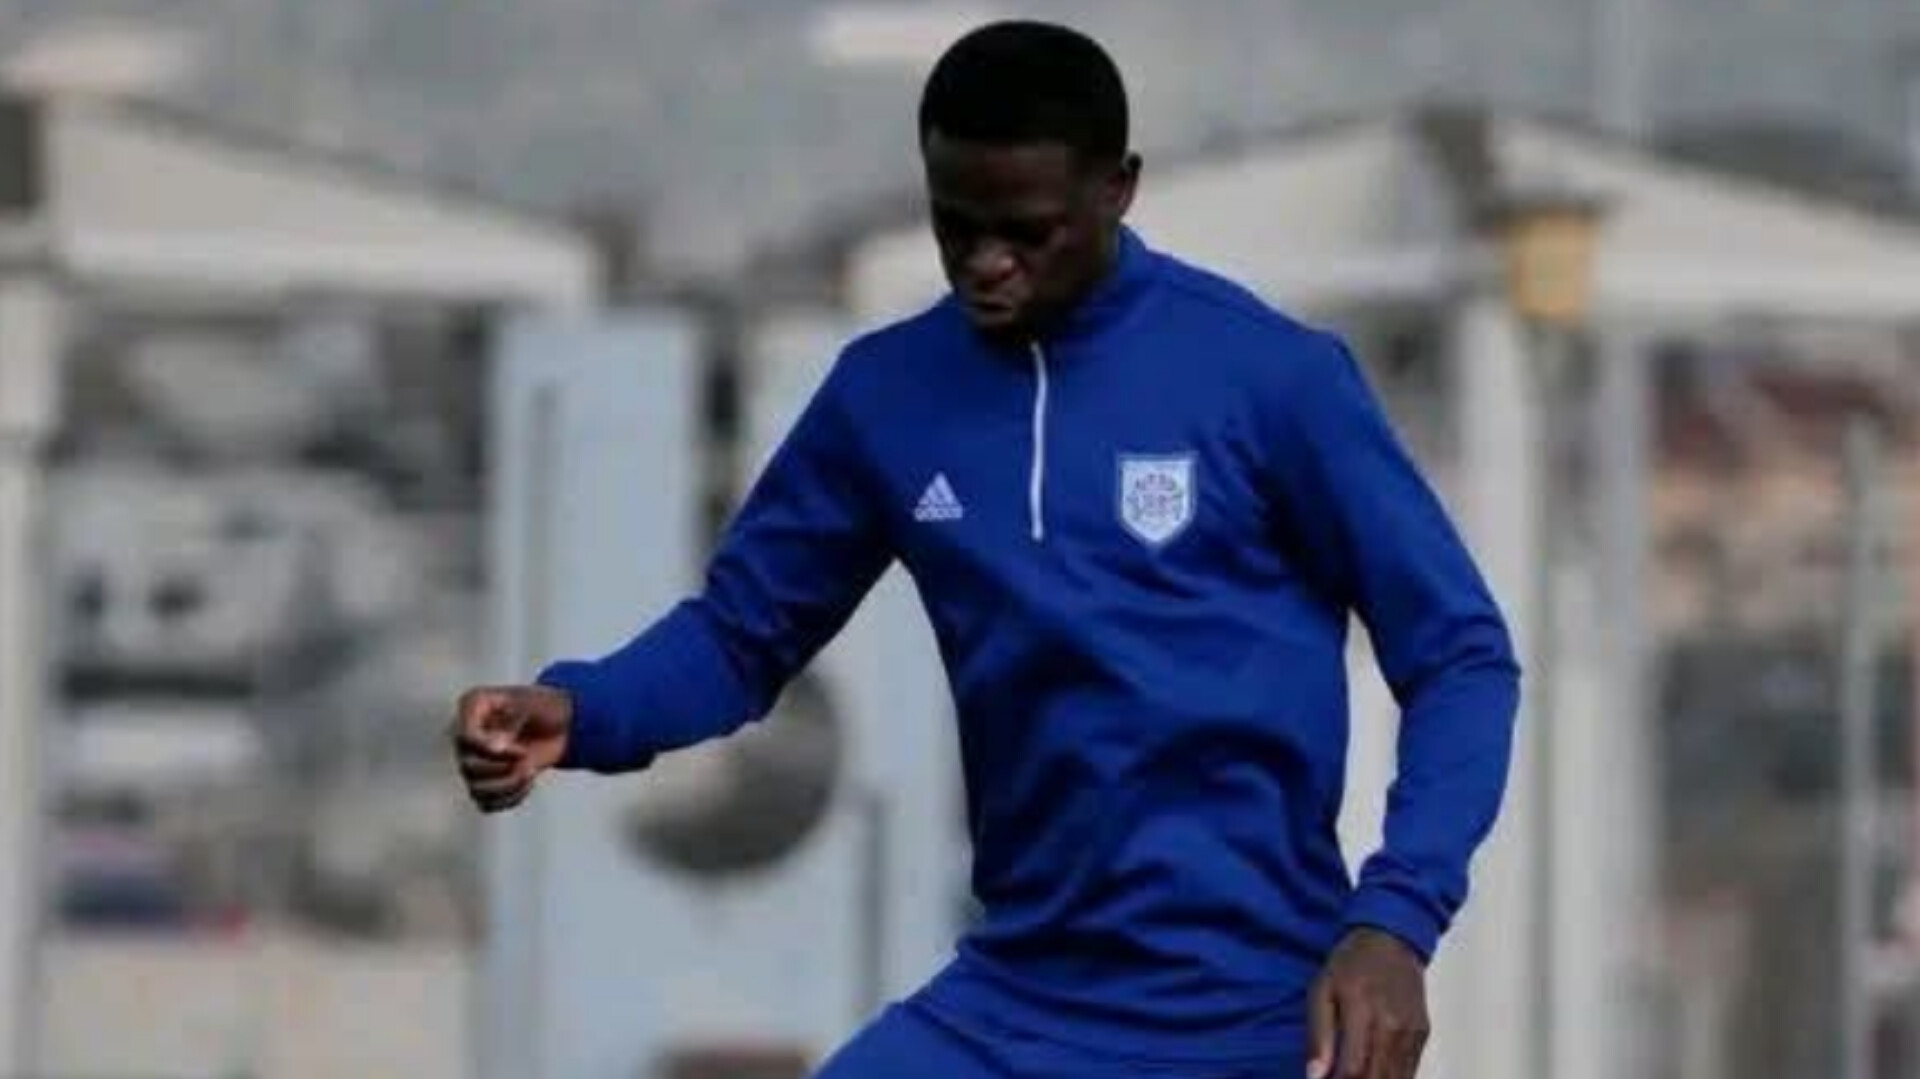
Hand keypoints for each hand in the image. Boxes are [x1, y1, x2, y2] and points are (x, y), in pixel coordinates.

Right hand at [448, 685, 573, 812]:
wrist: (562, 723)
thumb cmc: (544, 706)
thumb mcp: (531, 704)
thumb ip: (512, 722)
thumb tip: (494, 749)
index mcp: (473, 708)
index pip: (465, 738)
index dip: (491, 751)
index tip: (520, 751)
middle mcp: (468, 736)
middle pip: (467, 767)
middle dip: (502, 769)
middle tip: (527, 758)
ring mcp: (475, 761)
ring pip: (476, 790)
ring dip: (508, 787)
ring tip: (530, 773)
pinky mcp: (487, 781)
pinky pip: (487, 803)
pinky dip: (510, 799)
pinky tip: (527, 785)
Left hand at [1306, 927, 1429, 1078]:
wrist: (1392, 940)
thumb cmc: (1351, 963)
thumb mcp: (1321, 990)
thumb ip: (1318, 1036)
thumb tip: (1314, 1076)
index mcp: (1363, 1011)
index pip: (1353, 1069)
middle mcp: (1393, 1024)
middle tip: (1339, 1077)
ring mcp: (1412, 1031)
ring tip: (1355, 1074)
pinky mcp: (1423, 1034)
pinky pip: (1409, 1070)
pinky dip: (1391, 1078)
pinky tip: (1374, 1071)